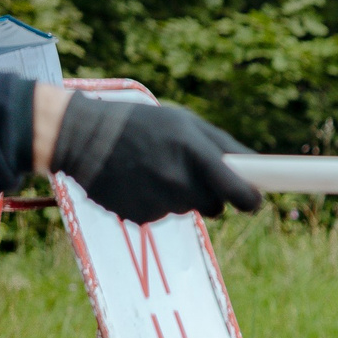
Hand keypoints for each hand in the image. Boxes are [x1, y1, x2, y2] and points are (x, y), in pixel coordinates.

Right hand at [50, 95, 261, 223]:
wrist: (80, 136)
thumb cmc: (141, 124)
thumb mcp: (184, 121)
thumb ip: (223, 145)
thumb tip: (258, 166)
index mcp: (194, 153)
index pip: (239, 192)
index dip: (251, 200)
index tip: (253, 199)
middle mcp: (178, 181)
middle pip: (216, 207)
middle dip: (209, 194)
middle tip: (186, 171)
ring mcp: (157, 201)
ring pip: (187, 210)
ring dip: (178, 195)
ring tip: (153, 168)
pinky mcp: (139, 217)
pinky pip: (161, 215)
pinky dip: (154, 202)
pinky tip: (136, 181)